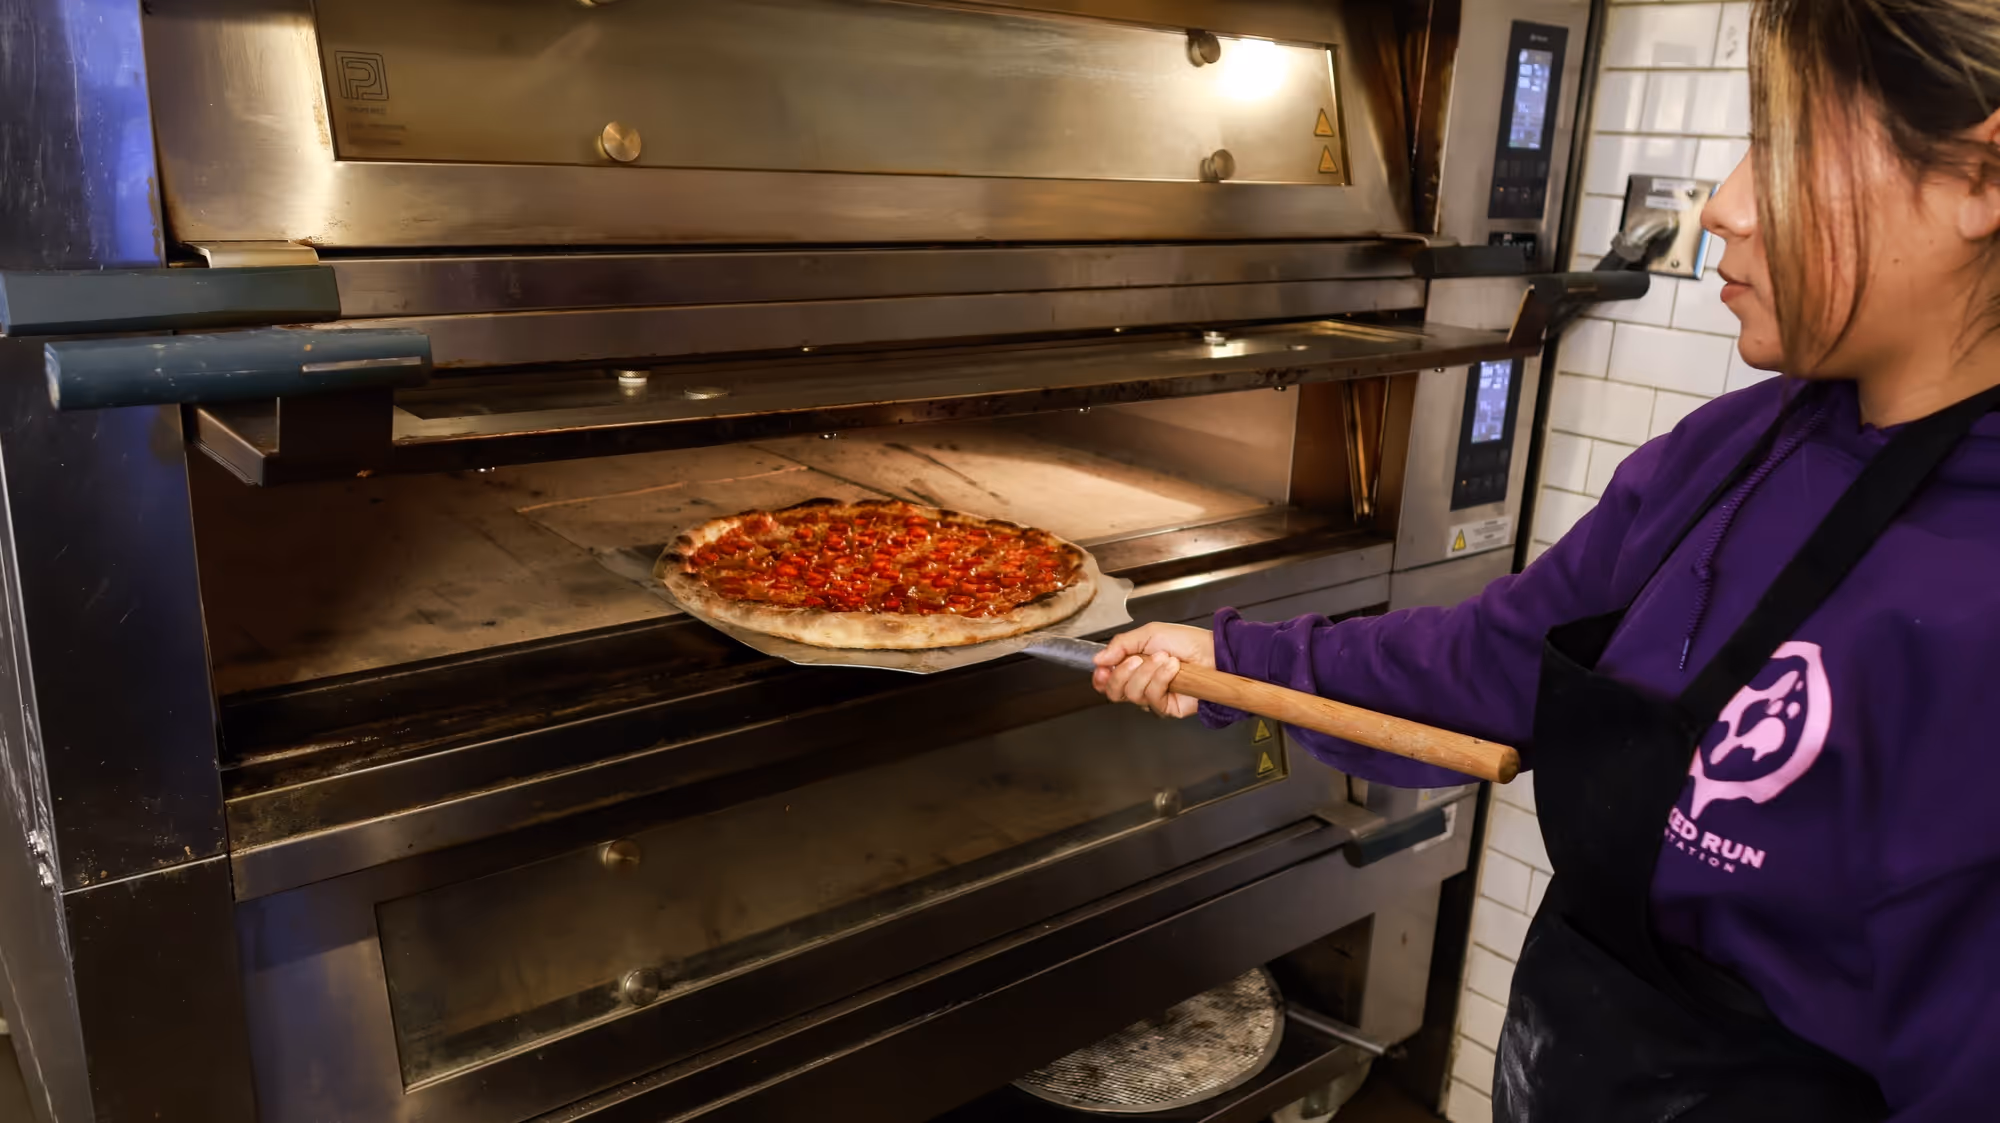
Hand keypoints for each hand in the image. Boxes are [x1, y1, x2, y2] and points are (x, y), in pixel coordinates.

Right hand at [1091, 623, 1215, 718]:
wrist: (1213, 652)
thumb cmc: (1186, 641)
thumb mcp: (1149, 633)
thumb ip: (1121, 644)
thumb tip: (1098, 658)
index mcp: (1132, 666)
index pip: (1106, 680)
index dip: (1101, 677)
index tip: (1103, 668)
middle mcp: (1140, 683)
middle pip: (1114, 691)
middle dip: (1122, 674)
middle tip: (1137, 659)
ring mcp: (1153, 697)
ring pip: (1132, 694)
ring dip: (1147, 672)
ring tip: (1164, 658)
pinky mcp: (1166, 708)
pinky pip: (1152, 698)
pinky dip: (1160, 679)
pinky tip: (1172, 668)